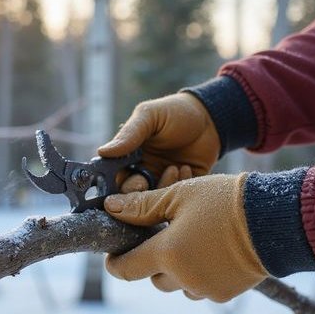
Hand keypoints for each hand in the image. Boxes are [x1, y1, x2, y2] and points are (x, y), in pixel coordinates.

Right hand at [97, 93, 220, 192]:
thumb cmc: (176, 112)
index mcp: (129, 156)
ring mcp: (163, 181)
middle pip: (130, 196)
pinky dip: (180, 186)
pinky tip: (187, 167)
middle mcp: (143, 172)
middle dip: (138, 193)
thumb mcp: (150, 117)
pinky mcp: (183, 188)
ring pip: (153, 201)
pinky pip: (177, 199)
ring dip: (162, 187)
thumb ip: (128, 135)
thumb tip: (102, 152)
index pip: (114, 178)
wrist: (212, 118)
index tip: (130, 180)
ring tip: (174, 167)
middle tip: (147, 181)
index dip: (115, 186)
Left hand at [103, 173, 267, 301]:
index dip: (115, 262)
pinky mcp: (225, 293)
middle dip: (153, 261)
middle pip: (154, 277)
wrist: (275, 220)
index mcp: (167, 253)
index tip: (113, 254)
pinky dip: (200, 273)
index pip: (126, 269)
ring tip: (193, 241)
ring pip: (178, 285)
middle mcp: (183, 278)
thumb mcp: (179, 196)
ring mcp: (205, 288)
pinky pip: (202, 288)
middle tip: (164, 236)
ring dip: (178, 269)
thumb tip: (110, 208)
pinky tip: (213, 251)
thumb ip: (142, 206)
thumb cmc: (224, 202)